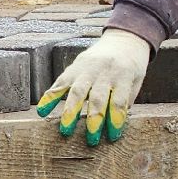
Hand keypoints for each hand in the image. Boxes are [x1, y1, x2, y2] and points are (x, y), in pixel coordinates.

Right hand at [36, 28, 150, 145]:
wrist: (123, 39)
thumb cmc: (131, 66)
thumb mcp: (135, 81)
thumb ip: (125, 100)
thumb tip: (114, 125)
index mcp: (124, 75)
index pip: (119, 100)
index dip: (116, 119)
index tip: (113, 135)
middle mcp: (104, 71)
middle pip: (97, 97)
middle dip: (94, 119)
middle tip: (90, 139)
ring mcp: (87, 68)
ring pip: (77, 90)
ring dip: (70, 112)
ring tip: (65, 130)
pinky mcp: (73, 68)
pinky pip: (59, 83)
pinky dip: (49, 97)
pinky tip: (42, 112)